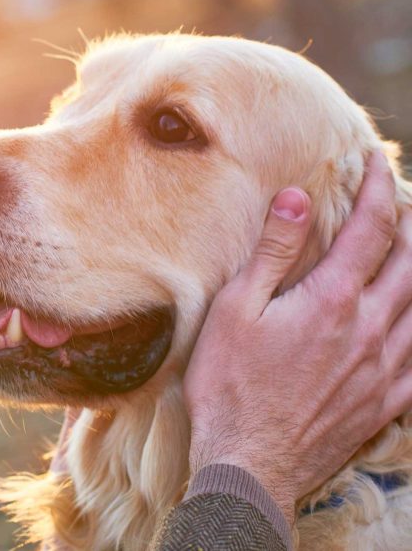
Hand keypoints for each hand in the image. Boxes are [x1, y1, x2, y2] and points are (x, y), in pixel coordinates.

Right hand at [185, 151, 411, 525]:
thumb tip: (296, 198)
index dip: (378, 188)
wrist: (249, 463)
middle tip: (401, 200)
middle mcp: (371, 329)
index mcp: (333, 300)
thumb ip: (273, 252)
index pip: (371, 228)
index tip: (375, 160)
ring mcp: (385, 368)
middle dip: (410, 223)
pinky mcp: (386, 401)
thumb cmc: (230, 386)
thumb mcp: (235, 310)